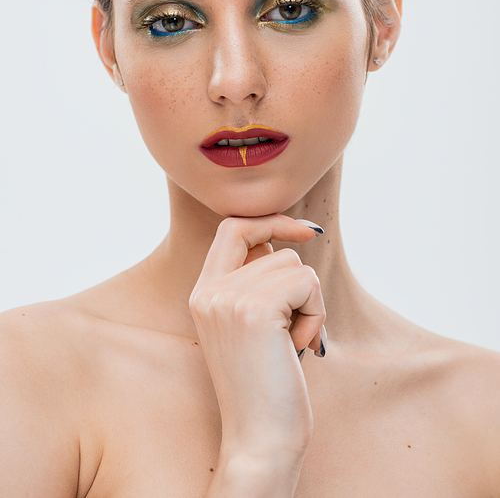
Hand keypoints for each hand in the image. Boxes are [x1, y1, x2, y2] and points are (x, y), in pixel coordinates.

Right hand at [189, 214, 325, 464]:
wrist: (260, 440)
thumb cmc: (266, 385)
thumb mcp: (249, 325)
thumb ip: (254, 281)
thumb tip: (287, 237)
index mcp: (203, 292)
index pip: (233, 228)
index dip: (271, 221)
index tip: (307, 232)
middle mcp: (209, 291)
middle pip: (275, 249)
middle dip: (299, 285)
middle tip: (296, 327)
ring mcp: (227, 298)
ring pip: (295, 266)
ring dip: (309, 305)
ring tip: (293, 343)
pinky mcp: (253, 309)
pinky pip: (307, 284)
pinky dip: (316, 315)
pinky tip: (301, 348)